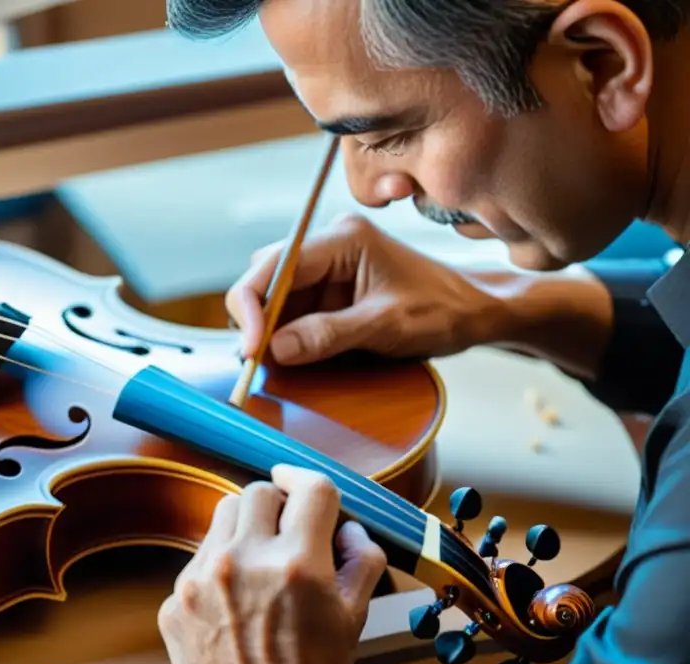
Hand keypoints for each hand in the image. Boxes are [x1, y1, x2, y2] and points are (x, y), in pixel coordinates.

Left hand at [157, 465, 386, 663]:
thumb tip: (348, 527)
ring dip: (244, 529)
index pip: (309, 488)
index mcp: (297, 563)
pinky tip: (233, 601)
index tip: (299, 481)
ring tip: (256, 564)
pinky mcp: (176, 599)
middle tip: (284, 533)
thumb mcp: (356, 615)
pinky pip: (197, 558)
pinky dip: (217, 568)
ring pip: (222, 516)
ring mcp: (203, 578)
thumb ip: (361, 558)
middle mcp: (245, 561)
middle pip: (258, 492)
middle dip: (276, 507)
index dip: (308, 480)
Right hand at [226, 214, 507, 364]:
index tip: (251, 349)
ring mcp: (328, 266)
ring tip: (276, 362)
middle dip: (257, 318)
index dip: (252, 307)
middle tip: (259, 360)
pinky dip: (286, 334)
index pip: (275, 266)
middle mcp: (329, 245)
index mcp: (343, 239)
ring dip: (270, 329)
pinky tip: (292, 354)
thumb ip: (328, 334)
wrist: (474, 312)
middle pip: (265, 277)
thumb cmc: (442, 310)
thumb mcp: (385, 326)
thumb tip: (274, 348)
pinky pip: (293, 309)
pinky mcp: (330, 289)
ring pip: (274, 295)